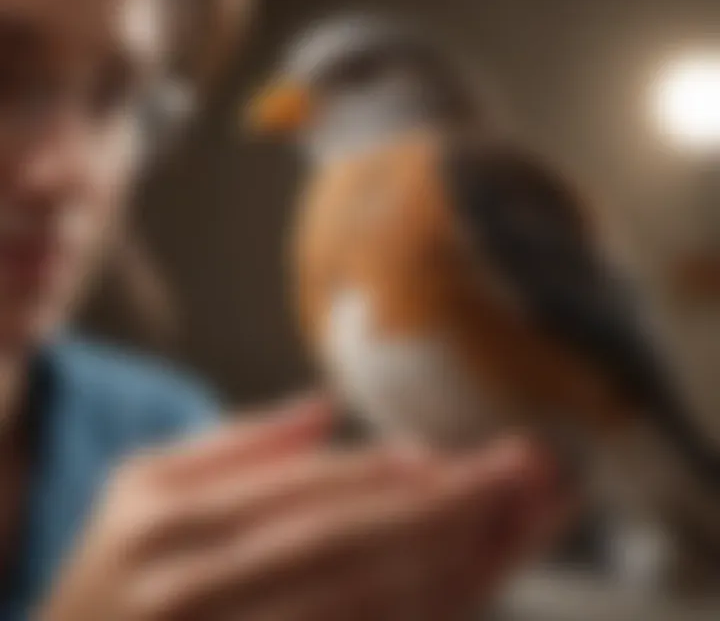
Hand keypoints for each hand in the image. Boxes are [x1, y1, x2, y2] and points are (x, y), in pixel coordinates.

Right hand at [39, 398, 569, 620]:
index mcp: (170, 521)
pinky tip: (474, 585)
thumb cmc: (106, 573)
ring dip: (460, 569)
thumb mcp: (141, 485)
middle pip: (354, 548)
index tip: (464, 459)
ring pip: (372, 612)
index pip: (310, 492)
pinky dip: (429, 617)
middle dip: (453, 510)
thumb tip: (326, 407)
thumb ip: (236, 443)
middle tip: (528, 476)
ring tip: (525, 525)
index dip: (394, 474)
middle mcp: (198, 591)